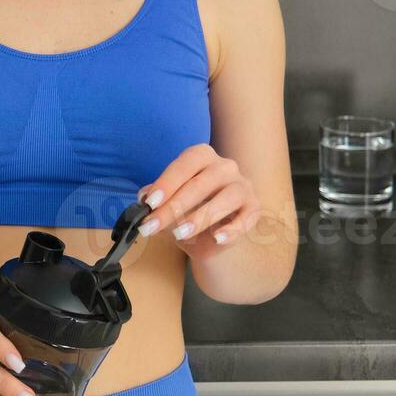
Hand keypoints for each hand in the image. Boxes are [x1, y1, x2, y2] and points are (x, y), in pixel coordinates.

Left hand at [137, 143, 257, 259]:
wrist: (211, 236)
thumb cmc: (187, 212)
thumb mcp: (168, 205)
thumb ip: (156, 200)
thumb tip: (142, 199)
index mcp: (202, 157)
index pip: (186, 164)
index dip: (167, 182)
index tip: (149, 203)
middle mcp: (225, 166)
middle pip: (202, 183)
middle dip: (175, 206)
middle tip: (153, 225)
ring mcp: (242, 186)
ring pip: (227, 197)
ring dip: (201, 217)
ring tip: (180, 234)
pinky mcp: (254, 207)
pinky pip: (246, 217)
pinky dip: (233, 229)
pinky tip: (217, 239)